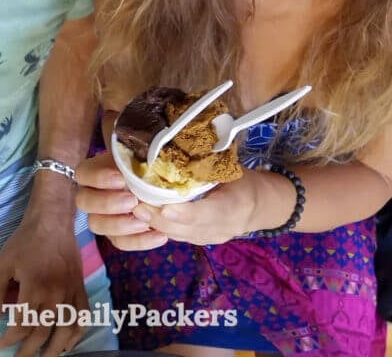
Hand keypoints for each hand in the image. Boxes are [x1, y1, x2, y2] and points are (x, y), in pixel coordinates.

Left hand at [0, 211, 87, 356]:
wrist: (53, 221)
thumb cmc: (25, 241)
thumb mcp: (1, 264)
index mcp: (34, 289)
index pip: (22, 326)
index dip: (10, 339)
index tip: (1, 345)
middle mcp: (55, 296)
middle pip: (43, 334)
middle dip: (28, 351)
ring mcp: (71, 293)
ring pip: (66, 331)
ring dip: (55, 350)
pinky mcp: (81, 289)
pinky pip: (83, 317)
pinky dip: (77, 335)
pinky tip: (67, 344)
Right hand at [75, 152, 168, 250]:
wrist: (177, 197)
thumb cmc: (168, 174)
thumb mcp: (169, 172)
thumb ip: (168, 186)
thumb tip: (166, 210)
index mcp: (104, 168)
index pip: (84, 173)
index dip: (97, 177)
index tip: (121, 180)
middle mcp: (98, 191)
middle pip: (83, 200)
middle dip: (106, 203)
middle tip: (132, 201)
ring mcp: (105, 215)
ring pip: (95, 224)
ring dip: (118, 224)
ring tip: (145, 222)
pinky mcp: (117, 233)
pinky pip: (119, 242)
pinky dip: (138, 241)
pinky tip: (160, 235)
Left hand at [130, 175, 257, 244]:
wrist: (258, 207)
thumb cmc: (243, 181)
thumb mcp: (232, 170)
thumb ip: (208, 168)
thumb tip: (178, 150)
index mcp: (235, 206)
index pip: (208, 213)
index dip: (185, 213)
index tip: (165, 208)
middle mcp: (222, 228)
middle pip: (186, 229)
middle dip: (159, 218)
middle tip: (135, 204)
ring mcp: (210, 239)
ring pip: (178, 235)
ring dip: (154, 223)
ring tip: (133, 208)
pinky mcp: (199, 241)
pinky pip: (177, 236)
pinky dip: (160, 226)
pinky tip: (142, 215)